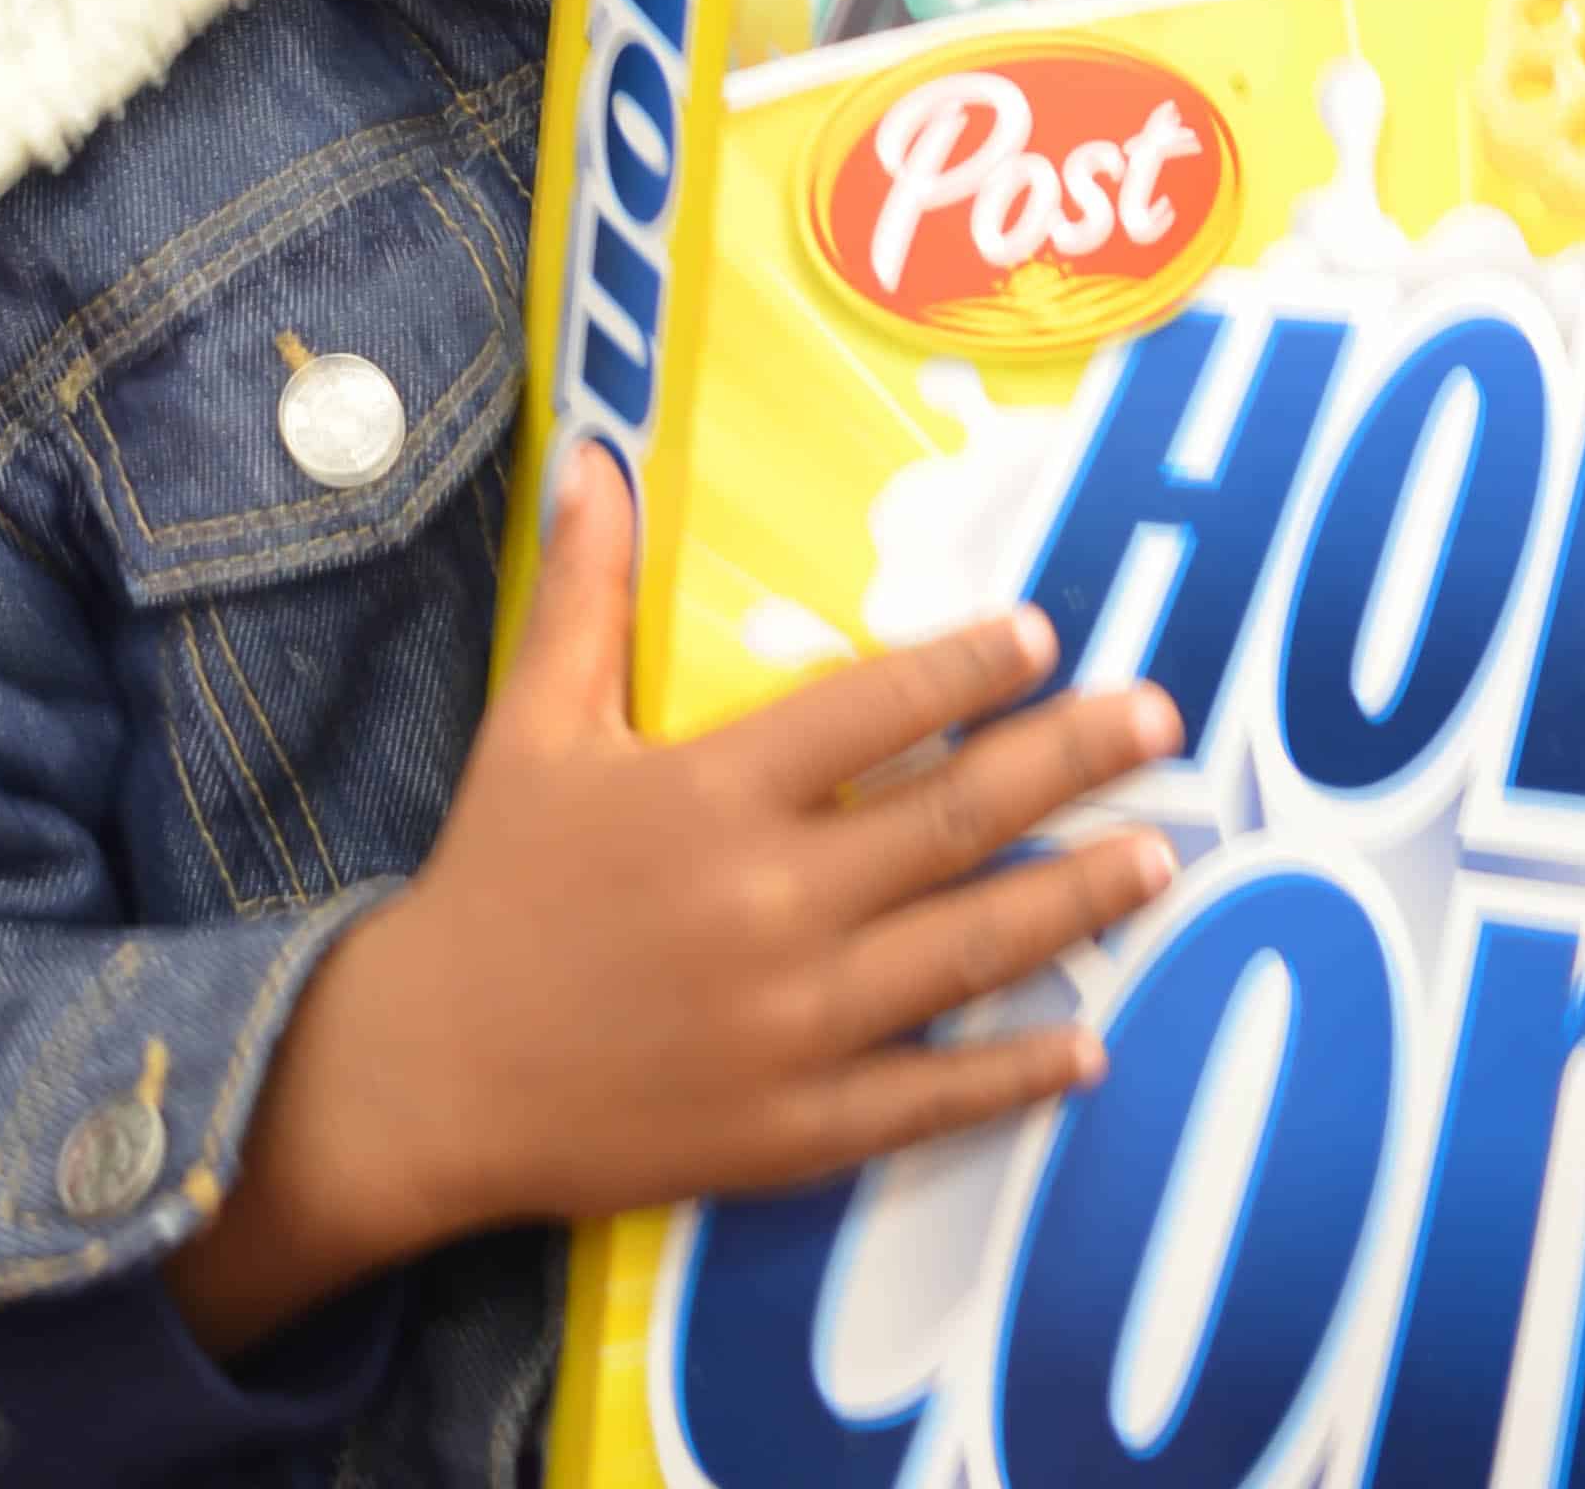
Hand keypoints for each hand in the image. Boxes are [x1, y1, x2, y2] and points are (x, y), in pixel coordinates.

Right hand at [178, 440, 1178, 1354]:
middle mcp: (765, 903)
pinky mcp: (788, 1130)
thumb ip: (587, 589)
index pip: (873, 708)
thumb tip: (599, 453)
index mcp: (711, 793)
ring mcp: (786, 1027)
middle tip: (1164, 722)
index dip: (969, 669)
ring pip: (966, 951)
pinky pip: (928, 1097)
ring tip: (1159, 856)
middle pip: (953, 820)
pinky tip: (1089, 1043)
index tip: (1049, 633)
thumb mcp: (536, 722)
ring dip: (1075, 900)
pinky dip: (1015, 1073)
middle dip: (1072, 764)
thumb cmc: (492, 884)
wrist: (420, 1081)